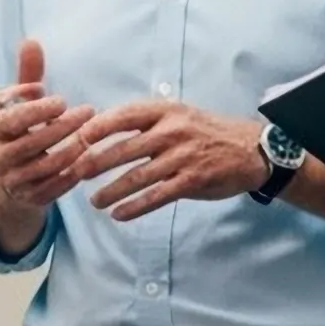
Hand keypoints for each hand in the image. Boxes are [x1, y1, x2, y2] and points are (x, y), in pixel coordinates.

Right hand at [0, 40, 95, 211]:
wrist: (11, 176)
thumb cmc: (23, 128)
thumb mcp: (22, 102)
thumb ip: (28, 74)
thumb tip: (31, 41)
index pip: (11, 118)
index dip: (35, 109)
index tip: (61, 98)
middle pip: (30, 142)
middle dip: (61, 127)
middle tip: (88, 111)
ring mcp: (13, 179)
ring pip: (43, 167)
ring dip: (70, 150)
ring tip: (91, 135)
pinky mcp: (29, 198)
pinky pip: (53, 189)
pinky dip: (71, 174)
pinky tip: (88, 159)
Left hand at [63, 100, 262, 221]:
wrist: (249, 149)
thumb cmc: (204, 131)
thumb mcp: (176, 114)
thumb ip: (145, 121)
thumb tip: (100, 129)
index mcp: (164, 110)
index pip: (123, 116)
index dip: (97, 127)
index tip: (76, 139)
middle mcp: (171, 131)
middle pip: (124, 148)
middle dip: (95, 163)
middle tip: (74, 174)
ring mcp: (182, 157)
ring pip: (138, 176)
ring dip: (111, 191)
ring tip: (94, 202)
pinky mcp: (192, 180)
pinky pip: (157, 196)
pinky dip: (135, 207)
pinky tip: (119, 214)